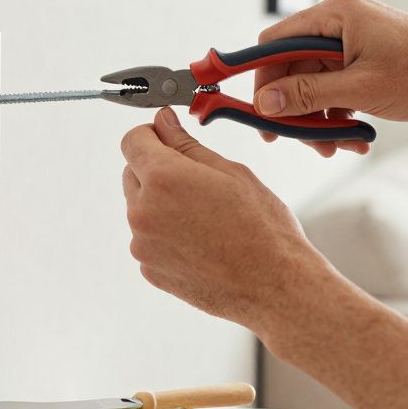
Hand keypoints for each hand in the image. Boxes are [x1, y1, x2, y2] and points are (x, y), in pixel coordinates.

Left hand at [120, 107, 331, 337]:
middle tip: (197, 183)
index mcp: (163, 179)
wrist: (275, 286)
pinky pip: (148, 240)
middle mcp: (143, 211)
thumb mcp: (230, 172)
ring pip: (140, 209)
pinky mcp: (150, 270)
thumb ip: (186, 145)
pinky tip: (200, 242)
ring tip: (205, 219)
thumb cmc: (263, 229)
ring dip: (161, 206)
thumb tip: (163, 122)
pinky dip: (165, 236)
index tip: (166, 139)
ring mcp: (143, 245)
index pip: (132, 141)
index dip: (150, 135)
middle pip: (132, 174)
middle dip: (156, 171)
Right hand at [254, 0, 407, 154]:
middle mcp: (341, 22)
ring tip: (337, 147)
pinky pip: (337, 88)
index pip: (274, 44)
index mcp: (336, 14)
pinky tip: (356, 139)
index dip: (261, 80)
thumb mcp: (360, 90)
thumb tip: (264, 105)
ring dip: (320, 118)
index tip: (258, 115)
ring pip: (315, 84)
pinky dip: (340, 114)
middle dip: (297, 109)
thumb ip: (306, 96)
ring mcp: (355, 41)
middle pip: (293, 68)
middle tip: (300, 142)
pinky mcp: (367, 59)